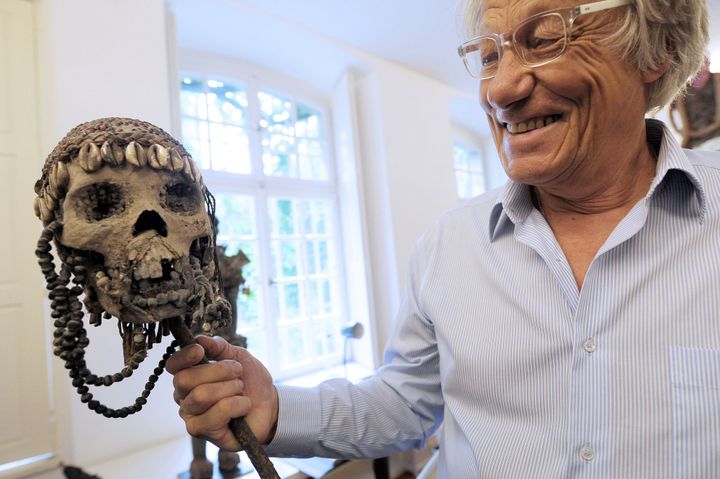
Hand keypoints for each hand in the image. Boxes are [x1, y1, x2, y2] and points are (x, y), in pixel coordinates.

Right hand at [166, 335, 278, 450]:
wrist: (269, 404)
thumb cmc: (249, 381)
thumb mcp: (238, 356)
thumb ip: (219, 347)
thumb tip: (200, 339)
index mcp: (189, 375)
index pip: (173, 365)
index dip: (184, 356)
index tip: (200, 351)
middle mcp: (184, 396)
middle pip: (185, 379)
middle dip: (217, 371)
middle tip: (237, 372)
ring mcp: (191, 415)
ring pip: (201, 396)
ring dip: (230, 388)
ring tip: (241, 390)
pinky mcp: (202, 431)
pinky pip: (217, 414)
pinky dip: (237, 405)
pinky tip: (243, 407)